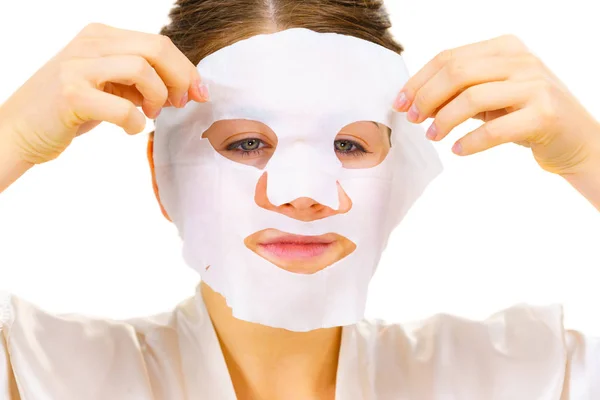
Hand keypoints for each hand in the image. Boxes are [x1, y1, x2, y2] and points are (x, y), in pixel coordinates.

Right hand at [0, 23, 208, 164]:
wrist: (19, 129)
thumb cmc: (69, 110)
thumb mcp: (108, 85)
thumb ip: (139, 79)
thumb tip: (184, 87)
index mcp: (101, 36)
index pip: (158, 43)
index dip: (186, 69)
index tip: (199, 93)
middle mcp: (90, 43)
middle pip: (156, 48)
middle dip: (180, 78)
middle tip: (180, 104)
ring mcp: (78, 66)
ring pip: (142, 68)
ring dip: (156, 96)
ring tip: (148, 114)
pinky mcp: (70, 94)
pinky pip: (122, 107)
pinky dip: (134, 122)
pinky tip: (129, 128)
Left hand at [393, 34, 599, 177]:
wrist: (574, 138)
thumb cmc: (524, 115)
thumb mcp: (492, 95)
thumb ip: (459, 92)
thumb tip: (413, 101)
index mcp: (505, 48)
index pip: (449, 57)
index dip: (419, 81)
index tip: (400, 103)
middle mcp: (521, 60)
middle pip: (457, 72)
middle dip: (427, 97)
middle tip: (413, 120)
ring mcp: (535, 85)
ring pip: (472, 97)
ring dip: (444, 120)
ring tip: (432, 136)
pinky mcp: (544, 114)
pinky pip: (495, 128)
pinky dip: (470, 141)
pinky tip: (458, 150)